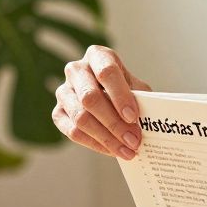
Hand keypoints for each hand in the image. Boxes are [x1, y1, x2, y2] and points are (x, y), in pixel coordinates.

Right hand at [52, 45, 152, 159]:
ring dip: (106, 138)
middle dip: (114, 123)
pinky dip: (95, 144)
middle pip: (90, 97)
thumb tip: (149, 122)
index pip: (106, 72)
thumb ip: (141, 99)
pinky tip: (113, 151)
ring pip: (80, 117)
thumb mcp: (137, 87)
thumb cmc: (126, 89)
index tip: (133, 116)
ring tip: (127, 151)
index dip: (120, 95)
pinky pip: (72, 132)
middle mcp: (76, 70)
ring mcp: (63, 91)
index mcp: (98, 56)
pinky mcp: (58, 112)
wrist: (109, 96)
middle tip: (134, 140)